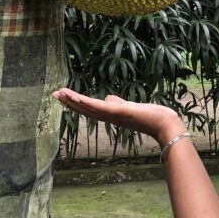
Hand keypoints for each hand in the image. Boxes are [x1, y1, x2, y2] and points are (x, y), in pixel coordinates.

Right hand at [53, 88, 183, 147]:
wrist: (164, 124)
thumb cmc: (150, 116)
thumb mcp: (130, 107)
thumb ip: (117, 103)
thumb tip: (108, 98)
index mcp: (111, 115)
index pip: (89, 108)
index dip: (75, 103)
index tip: (62, 96)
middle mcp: (109, 117)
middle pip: (85, 109)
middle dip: (69, 102)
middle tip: (54, 95)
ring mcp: (113, 115)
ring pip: (88, 107)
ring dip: (73, 101)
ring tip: (59, 93)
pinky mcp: (119, 112)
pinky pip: (99, 107)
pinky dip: (86, 102)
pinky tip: (76, 97)